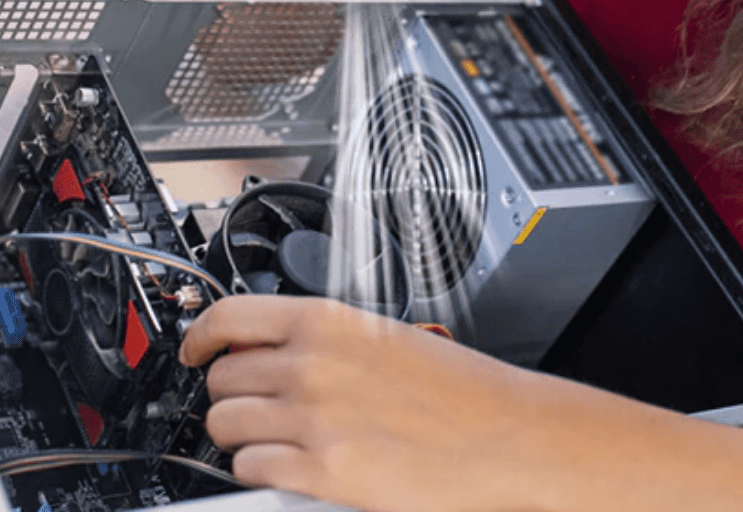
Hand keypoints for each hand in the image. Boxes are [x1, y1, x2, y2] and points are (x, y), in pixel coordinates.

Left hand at [178, 295, 550, 511]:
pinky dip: (260, 469)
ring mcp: (313, 420)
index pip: (229, 317)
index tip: (193, 348)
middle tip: (256, 399)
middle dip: (231, 389)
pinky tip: (292, 463)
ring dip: (241, 432)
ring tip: (276, 434)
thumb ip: (320, 337)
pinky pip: (250, 468)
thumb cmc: (455, 385)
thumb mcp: (382, 336)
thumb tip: (264, 346)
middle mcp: (312, 365)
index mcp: (329, 321)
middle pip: (220, 376)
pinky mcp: (320, 473)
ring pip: (224, 424)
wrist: (501, 433)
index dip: (198, 335)